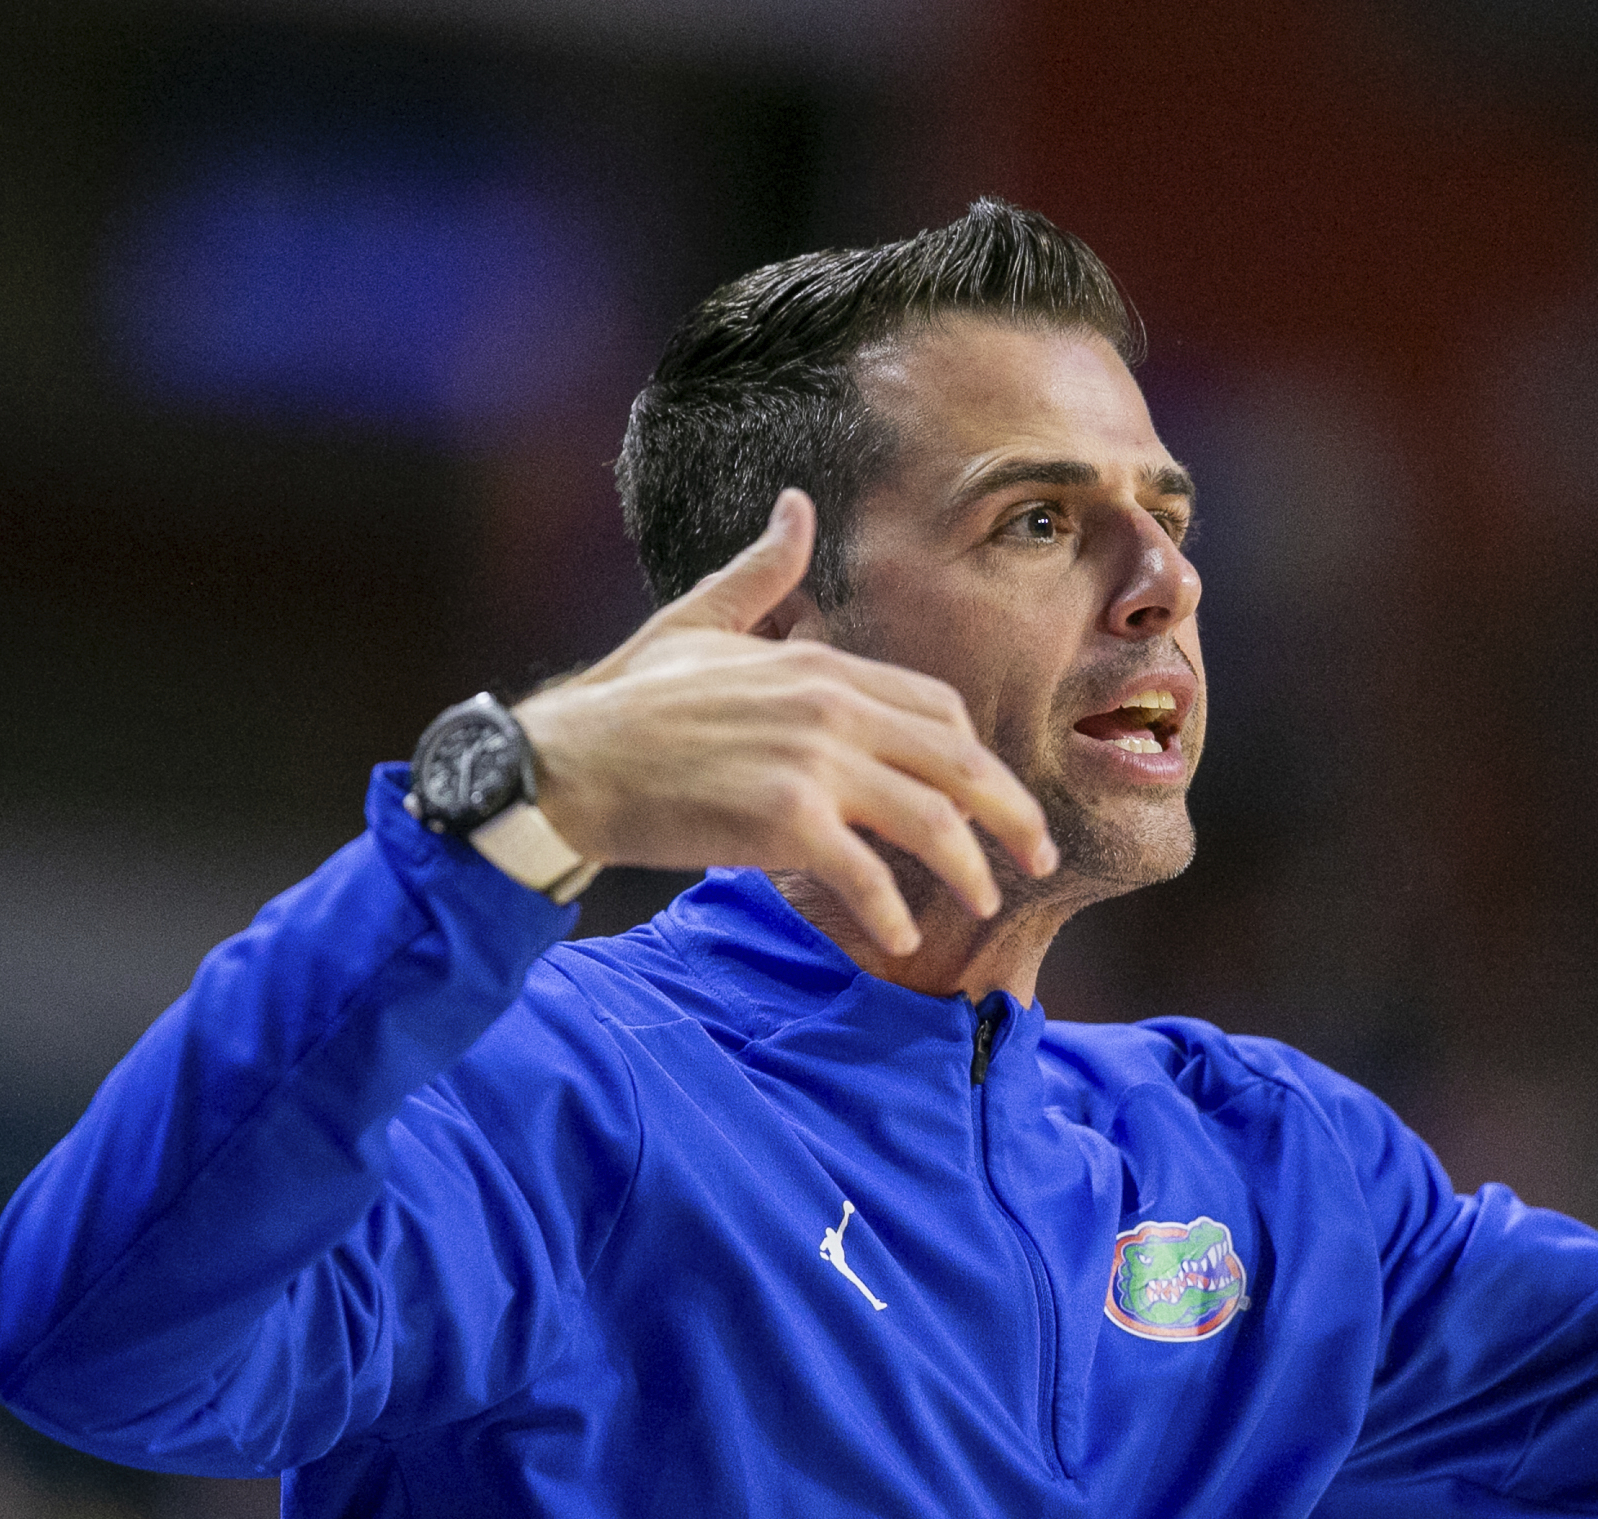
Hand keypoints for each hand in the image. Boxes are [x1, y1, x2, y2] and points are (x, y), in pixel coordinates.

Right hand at [512, 490, 1056, 954]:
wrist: (557, 764)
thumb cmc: (625, 704)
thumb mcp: (699, 621)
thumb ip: (760, 573)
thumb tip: (794, 506)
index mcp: (821, 665)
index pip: (938, 708)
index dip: (977, 757)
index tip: (995, 795)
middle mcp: (829, 706)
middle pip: (958, 761)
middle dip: (1012, 812)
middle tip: (1040, 853)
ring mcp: (810, 763)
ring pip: (931, 820)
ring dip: (971, 867)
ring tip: (986, 899)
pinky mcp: (782, 820)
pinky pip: (866, 872)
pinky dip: (891, 908)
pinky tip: (900, 933)